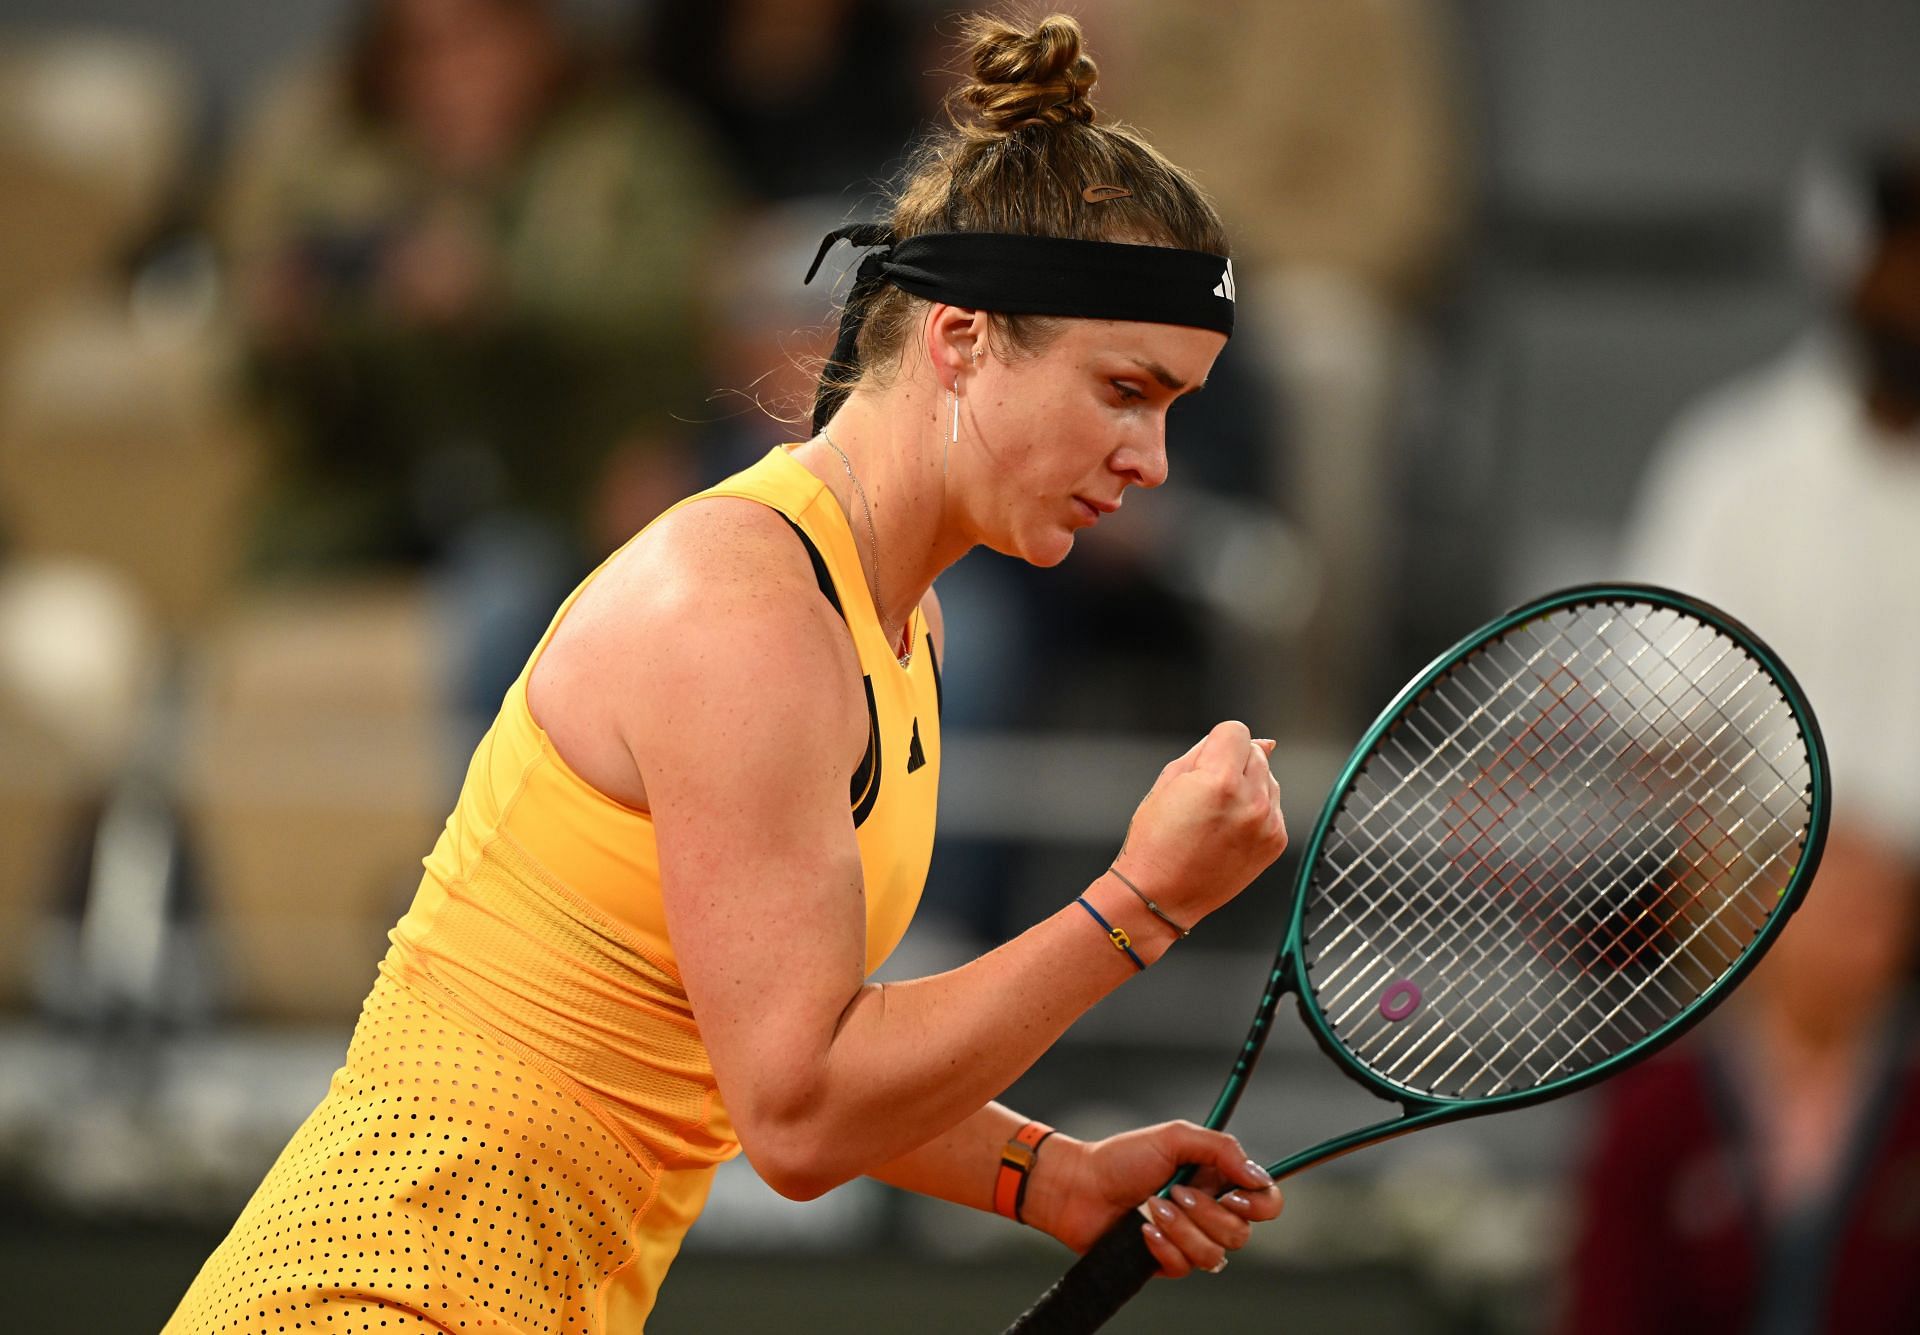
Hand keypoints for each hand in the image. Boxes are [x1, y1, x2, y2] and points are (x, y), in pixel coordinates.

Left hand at [1026, 1121, 1281, 1276]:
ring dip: (1182, 1229)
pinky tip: (1142, 1230)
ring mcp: (1188, 1239)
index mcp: (1217, 1180)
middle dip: (1207, 1213)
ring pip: (1214, 1255)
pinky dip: (1163, 1246)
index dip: (1260, 1205)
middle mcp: (1209, 1212)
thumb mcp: (1174, 1138)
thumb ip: (1221, 1148)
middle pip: (1241, 1233)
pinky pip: (1184, 1267)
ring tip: (1152, 1208)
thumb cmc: (1121, 1157)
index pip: (1265, 1202)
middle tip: (1176, 1192)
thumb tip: (1257, 1176)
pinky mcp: (1167, 1262)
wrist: (1079, 1187)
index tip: (1234, 1195)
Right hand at [1115, 721, 1287, 925]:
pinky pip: (1273, 806)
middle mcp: (1250, 801)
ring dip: (1247, 787)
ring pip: (1268, 778)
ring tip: (1217, 816)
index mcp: (1219, 781)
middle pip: (1256, 752)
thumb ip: (1208, 751)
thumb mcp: (1169, 781)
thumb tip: (1260, 740)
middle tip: (1205, 796)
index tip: (1202, 767)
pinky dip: (1254, 811)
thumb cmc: (1156, 840)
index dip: (1216, 743)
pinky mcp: (1276, 841)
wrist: (1161, 895)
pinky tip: (1229, 830)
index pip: (1236, 731)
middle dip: (1232, 764)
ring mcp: (1267, 823)